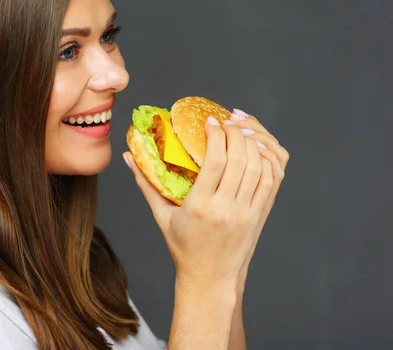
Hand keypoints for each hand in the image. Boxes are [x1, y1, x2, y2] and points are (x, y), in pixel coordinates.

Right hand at [124, 113, 280, 292]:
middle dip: (236, 133)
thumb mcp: (161, 216)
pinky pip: (272, 180)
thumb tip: (128, 156)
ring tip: (243, 129)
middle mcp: (227, 209)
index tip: (210, 121)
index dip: (216, 135)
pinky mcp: (261, 215)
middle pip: (240, 159)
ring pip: (260, 167)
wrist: (211, 279)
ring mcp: (248, 212)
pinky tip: (258, 147)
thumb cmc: (183, 247)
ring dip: (254, 142)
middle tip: (227, 120)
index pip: (216, 162)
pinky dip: (268, 159)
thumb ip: (145, 183)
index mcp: (201, 207)